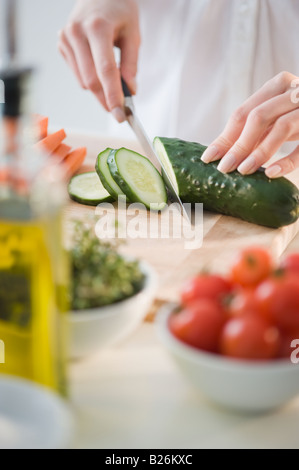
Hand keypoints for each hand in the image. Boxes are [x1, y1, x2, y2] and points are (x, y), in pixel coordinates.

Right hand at [58, 0, 139, 121]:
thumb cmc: (118, 11)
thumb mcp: (132, 33)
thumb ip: (131, 63)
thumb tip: (130, 90)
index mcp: (97, 27)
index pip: (105, 70)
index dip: (113, 95)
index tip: (120, 114)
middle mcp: (76, 32)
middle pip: (91, 80)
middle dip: (106, 100)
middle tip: (119, 113)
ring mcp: (66, 38)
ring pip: (83, 81)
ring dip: (99, 91)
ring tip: (112, 85)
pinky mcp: (61, 45)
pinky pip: (77, 75)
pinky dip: (90, 79)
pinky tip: (97, 67)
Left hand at [201, 72, 298, 177]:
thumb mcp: (276, 117)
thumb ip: (254, 129)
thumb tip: (218, 151)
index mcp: (278, 85)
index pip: (243, 112)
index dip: (224, 137)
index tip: (208, 158)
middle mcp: (294, 91)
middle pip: (258, 118)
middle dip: (238, 145)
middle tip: (224, 169)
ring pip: (280, 127)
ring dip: (259, 152)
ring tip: (243, 171)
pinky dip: (287, 160)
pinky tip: (272, 173)